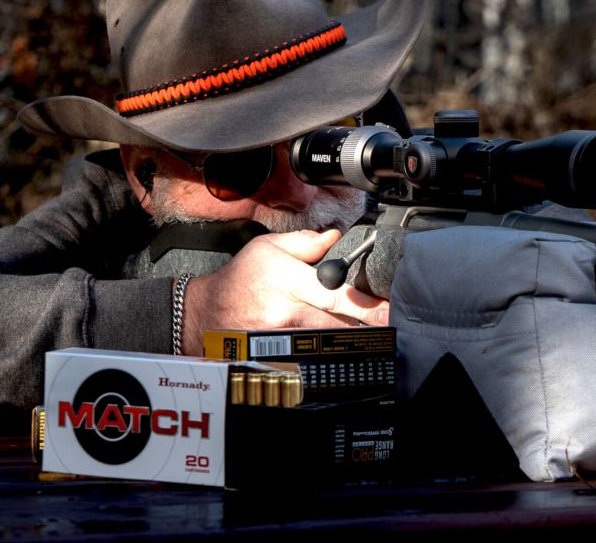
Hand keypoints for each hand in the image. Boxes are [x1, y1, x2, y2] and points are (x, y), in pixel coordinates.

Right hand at [179, 229, 387, 353]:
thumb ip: (305, 243)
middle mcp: (286, 312)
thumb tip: (335, 239)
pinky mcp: (277, 355)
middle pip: (336, 324)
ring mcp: (281, 338)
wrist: (207, 314)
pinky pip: (309, 355)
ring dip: (348, 339)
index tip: (387, 311)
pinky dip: (326, 351)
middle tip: (388, 326)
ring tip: (369, 335)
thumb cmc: (240, 278)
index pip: (333, 294)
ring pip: (326, 342)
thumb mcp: (267, 248)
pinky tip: (339, 348)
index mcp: (287, 281)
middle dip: (365, 326)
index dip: (364, 305)